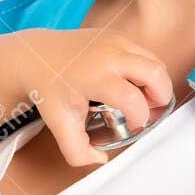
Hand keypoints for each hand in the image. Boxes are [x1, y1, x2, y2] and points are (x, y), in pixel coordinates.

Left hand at [12, 28, 174, 167]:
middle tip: (147, 111)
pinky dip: (148, 71)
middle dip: (160, 97)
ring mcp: (115, 41)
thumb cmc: (48, 88)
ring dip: (157, 84)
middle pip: (156, 74)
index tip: (132, 125)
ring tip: (141, 99)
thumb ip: (77, 151)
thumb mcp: (59, 124)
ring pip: (156, 62)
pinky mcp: (118, 36)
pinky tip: (132, 85)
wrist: (35, 56)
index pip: (133, 99)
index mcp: (95, 76)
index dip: (140, 118)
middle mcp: (109, 55)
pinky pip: (147, 54)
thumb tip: (100, 158)